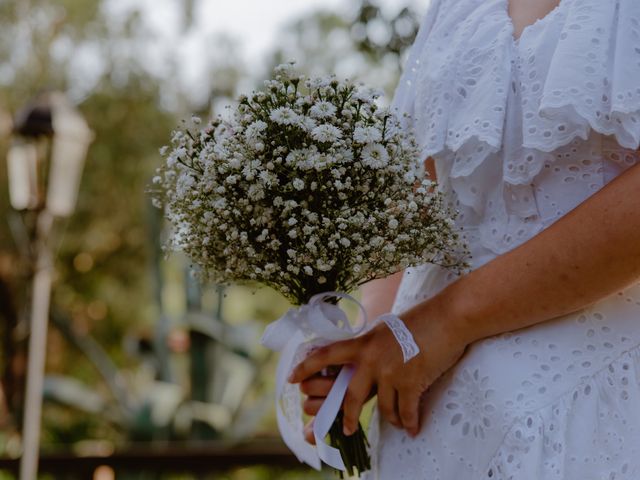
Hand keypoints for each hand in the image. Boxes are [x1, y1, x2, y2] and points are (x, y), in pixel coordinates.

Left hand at [289, 298, 468, 436]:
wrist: (448, 318)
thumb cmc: (421, 320)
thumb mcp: (386, 330)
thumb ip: (371, 347)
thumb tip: (363, 362)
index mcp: (363, 343)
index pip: (327, 355)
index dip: (306, 367)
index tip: (292, 379)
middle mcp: (371, 359)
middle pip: (350, 396)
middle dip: (346, 416)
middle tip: (344, 429)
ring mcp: (391, 372)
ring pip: (383, 409)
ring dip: (391, 419)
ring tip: (398, 423)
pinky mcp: (411, 383)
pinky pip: (406, 412)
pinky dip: (410, 423)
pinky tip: (412, 428)